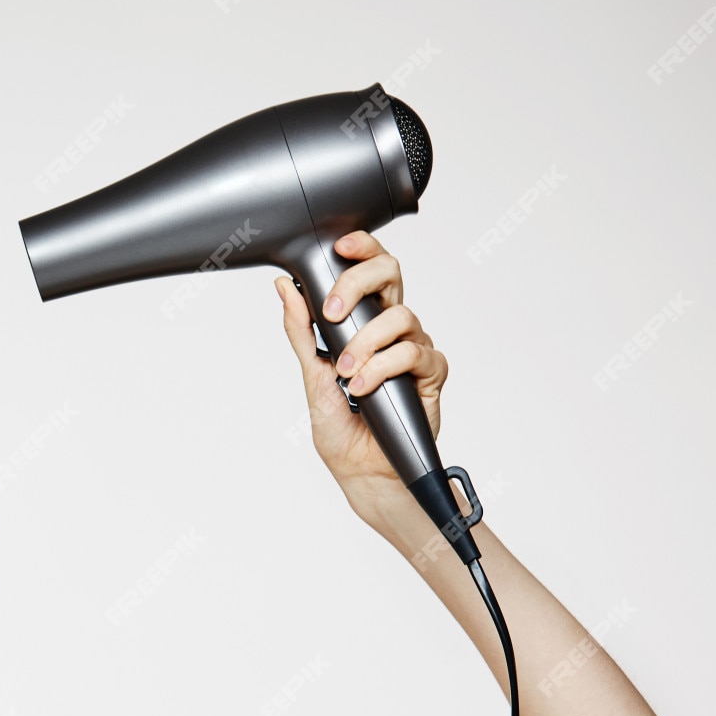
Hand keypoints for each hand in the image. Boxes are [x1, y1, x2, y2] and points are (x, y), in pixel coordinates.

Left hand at [273, 231, 450, 518]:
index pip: (370, 268)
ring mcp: (413, 347)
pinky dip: (383, 368)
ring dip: (365, 343)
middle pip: (391, 275)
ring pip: (400, 316)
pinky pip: (413, 353)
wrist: (360, 469)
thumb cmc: (339, 424)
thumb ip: (301, 330)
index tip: (338, 247)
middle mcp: (392, 327)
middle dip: (358, 284)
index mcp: (365, 319)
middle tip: (332, 313)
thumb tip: (286, 286)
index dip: (361, 248)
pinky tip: (363, 387)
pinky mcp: (430, 373)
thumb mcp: (311, 373)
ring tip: (345, 373)